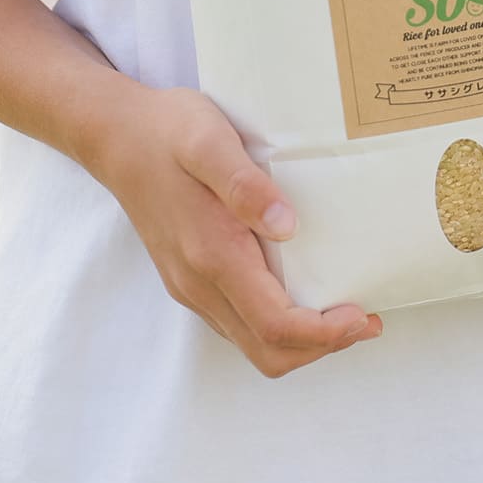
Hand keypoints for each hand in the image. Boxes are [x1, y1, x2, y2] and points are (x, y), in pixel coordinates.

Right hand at [85, 85, 380, 374]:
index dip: (325, 334)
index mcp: (212, 255)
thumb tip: (286, 223)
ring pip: (254, 343)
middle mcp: (200, 283)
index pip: (276, 325)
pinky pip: (240, 324)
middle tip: (366, 320)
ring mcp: (192, 286)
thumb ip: (244, 184)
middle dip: (322, 347)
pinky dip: (280, 326)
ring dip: (304, 341)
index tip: (362, 315)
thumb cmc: (168, 132)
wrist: (116, 136)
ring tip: (346, 311)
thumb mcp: (208, 140)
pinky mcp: (191, 280)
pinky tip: (306, 294)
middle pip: (268, 351)